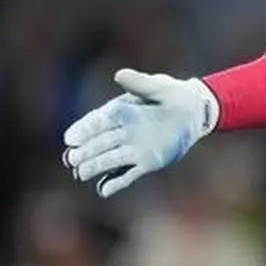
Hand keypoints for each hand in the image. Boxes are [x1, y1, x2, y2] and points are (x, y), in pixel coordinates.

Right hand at [62, 70, 218, 197]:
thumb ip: (140, 83)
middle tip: (72, 159)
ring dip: (94, 167)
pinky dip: (115, 183)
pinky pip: (127, 175)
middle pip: (98, 144)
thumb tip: (120, 75)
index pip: (96, 122)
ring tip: (81, 174)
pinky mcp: (146, 162)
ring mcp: (133, 149)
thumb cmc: (173, 94)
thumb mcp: (159, 86)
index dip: (83, 130)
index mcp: (120, 112)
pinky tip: (103, 191)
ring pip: (108, 160)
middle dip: (84, 152)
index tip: (71, 139)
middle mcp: (122, 132)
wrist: (194, 111)